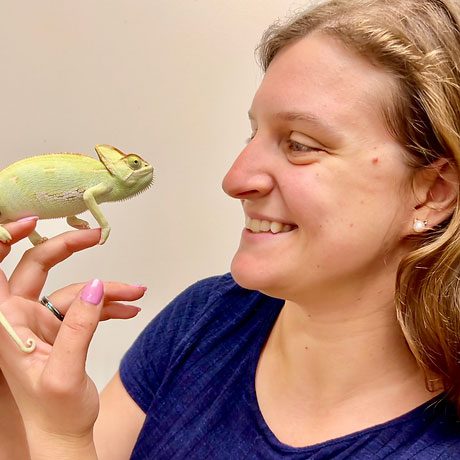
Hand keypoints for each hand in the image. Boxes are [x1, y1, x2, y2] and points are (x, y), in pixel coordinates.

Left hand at [0, 220, 146, 456]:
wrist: (63, 433)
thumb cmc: (53, 412)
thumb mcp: (64, 373)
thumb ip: (79, 327)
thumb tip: (98, 286)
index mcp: (7, 325)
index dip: (5, 240)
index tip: (30, 220)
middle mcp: (20, 316)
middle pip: (39, 265)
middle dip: (68, 247)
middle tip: (96, 236)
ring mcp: (43, 320)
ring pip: (74, 287)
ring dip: (106, 288)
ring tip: (135, 295)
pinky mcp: (63, 326)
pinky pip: (88, 304)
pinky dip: (108, 304)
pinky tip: (129, 309)